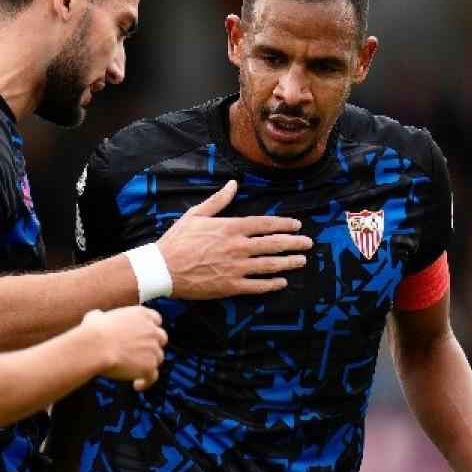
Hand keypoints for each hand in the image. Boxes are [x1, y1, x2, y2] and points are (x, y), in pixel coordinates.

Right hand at [83, 307, 166, 389]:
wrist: (95, 347)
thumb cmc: (93, 331)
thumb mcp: (96, 316)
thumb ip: (103, 316)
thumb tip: (97, 317)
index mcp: (141, 314)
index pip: (156, 319)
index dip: (150, 328)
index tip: (144, 335)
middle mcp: (151, 330)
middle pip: (161, 338)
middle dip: (153, 345)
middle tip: (141, 352)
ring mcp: (153, 349)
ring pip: (158, 358)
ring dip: (149, 363)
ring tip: (135, 370)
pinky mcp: (150, 366)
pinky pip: (153, 376)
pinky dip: (146, 381)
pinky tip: (137, 384)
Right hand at [156, 180, 312, 298]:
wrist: (163, 268)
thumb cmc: (177, 240)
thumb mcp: (196, 215)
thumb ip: (218, 201)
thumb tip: (233, 184)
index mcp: (230, 228)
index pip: (265, 224)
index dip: (284, 224)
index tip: (297, 225)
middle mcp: (237, 247)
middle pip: (273, 244)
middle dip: (294, 243)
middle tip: (308, 243)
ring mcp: (236, 268)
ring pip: (270, 264)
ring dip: (289, 262)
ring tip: (301, 260)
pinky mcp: (230, 286)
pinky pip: (257, 286)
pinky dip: (272, 284)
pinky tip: (281, 281)